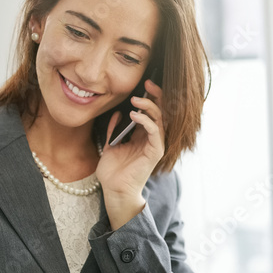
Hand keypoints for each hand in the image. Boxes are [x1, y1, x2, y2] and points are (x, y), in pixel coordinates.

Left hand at [96, 78, 164, 229]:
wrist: (114, 189)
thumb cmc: (113, 170)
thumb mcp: (111, 144)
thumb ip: (115, 129)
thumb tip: (117, 113)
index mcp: (143, 135)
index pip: (152, 111)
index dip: (150, 96)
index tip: (144, 83)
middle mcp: (152, 138)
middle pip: (161, 111)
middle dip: (156, 95)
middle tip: (148, 83)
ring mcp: (155, 144)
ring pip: (160, 118)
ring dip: (149, 106)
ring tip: (135, 99)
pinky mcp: (155, 151)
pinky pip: (155, 131)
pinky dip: (146, 120)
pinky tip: (134, 114)